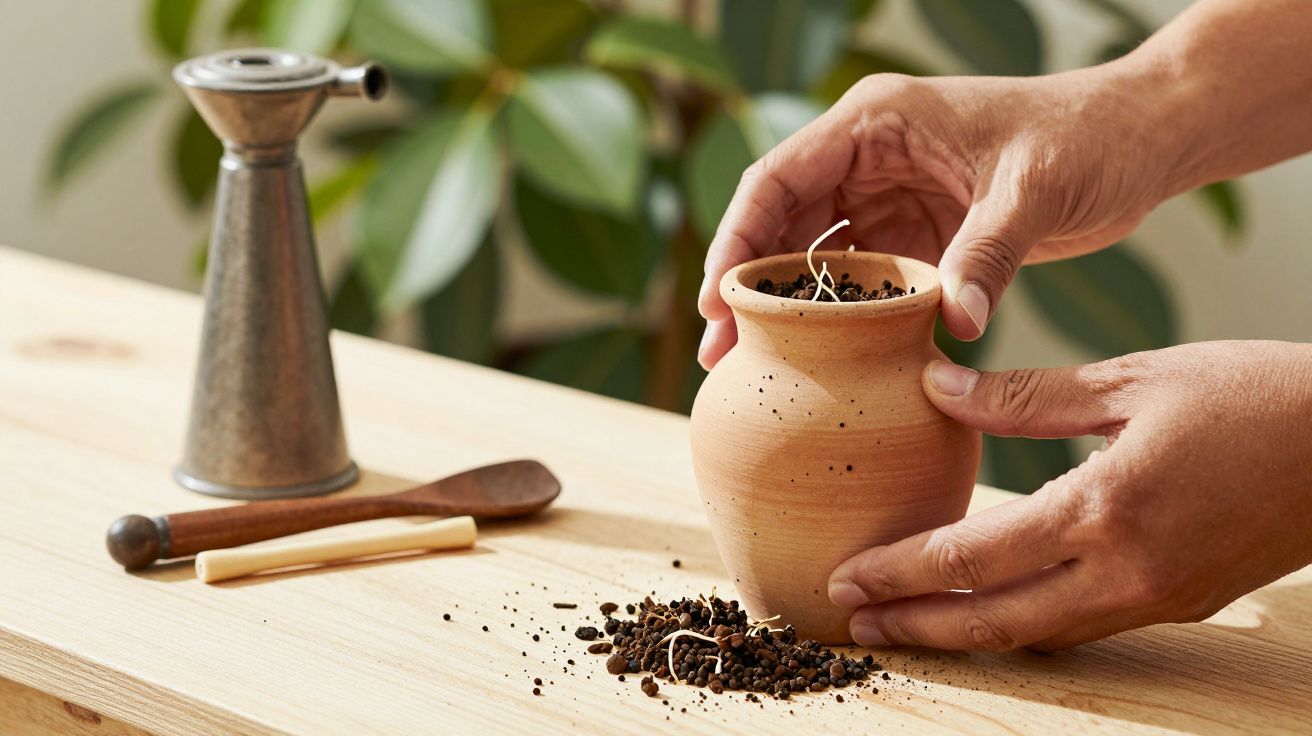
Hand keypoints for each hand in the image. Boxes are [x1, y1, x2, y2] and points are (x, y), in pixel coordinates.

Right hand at [697, 66, 1186, 369]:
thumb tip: (954, 328)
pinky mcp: (916, 233)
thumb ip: (987, 254)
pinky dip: (838, 317)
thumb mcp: (1034, 191)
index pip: (778, 179)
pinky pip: (861, 280)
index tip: (716, 300)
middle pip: (781, 223)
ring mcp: (888, 196)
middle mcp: (868, 156)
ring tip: (754, 368)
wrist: (1137, 141)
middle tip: (722, 354)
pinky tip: (818, 360)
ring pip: (814, 256)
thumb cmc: (1086, 139)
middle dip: (748, 288)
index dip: (737, 239)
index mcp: (876, 121)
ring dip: (785, 309)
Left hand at [827, 341, 1311, 650]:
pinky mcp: (1179, 605)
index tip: (847, 576)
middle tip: (850, 621)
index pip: (974, 556)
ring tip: (904, 622)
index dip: (901, 572)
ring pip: (1036, 635)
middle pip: (994, 621)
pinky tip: (989, 608)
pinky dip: (1022, 625)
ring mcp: (1156, 599)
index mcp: (1106, 510)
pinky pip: (1081, 628)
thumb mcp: (1135, 379)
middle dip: (915, 625)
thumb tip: (937, 386)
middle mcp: (1126, 572)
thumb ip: (1027, 396)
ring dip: (963, 633)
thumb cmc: (1251, 397)